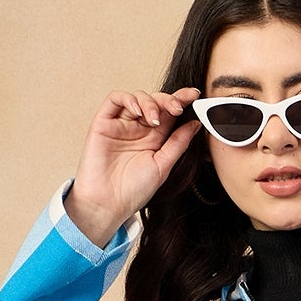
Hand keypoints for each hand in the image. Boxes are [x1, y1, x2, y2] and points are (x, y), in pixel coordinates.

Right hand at [68, 85, 203, 235]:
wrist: (108, 204)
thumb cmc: (133, 191)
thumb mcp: (163, 166)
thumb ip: (178, 143)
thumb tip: (196, 124)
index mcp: (154, 138)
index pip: (169, 113)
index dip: (181, 100)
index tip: (194, 96)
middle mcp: (138, 129)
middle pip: (155, 101)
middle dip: (168, 100)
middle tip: (176, 108)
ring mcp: (121, 124)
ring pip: (137, 97)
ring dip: (149, 102)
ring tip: (154, 119)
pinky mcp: (103, 122)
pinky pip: (115, 99)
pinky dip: (128, 99)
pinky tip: (137, 110)